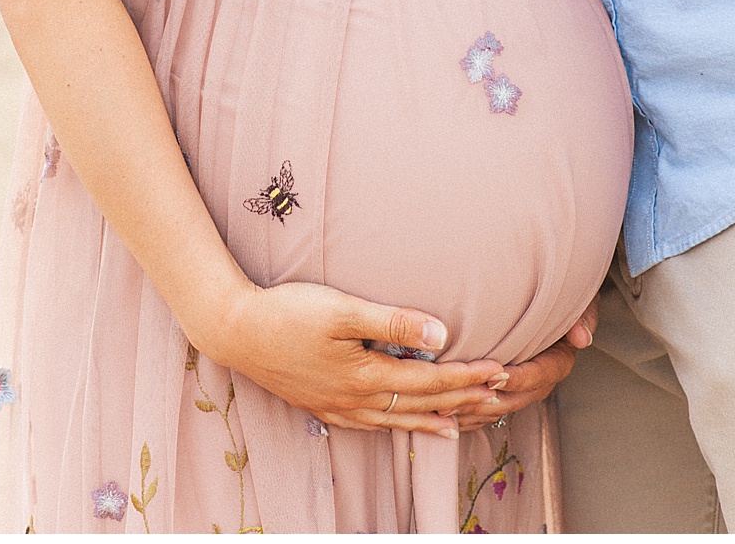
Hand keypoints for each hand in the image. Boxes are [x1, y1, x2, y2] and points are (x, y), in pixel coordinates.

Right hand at [204, 280, 506, 437]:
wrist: (234, 331)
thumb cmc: (288, 313)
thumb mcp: (344, 310)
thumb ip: (395, 323)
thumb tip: (443, 333)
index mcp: (365, 376)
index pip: (430, 381)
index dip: (468, 377)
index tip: (500, 370)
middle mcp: (353, 399)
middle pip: (419, 405)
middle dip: (461, 400)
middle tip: (497, 396)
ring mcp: (335, 406)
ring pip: (395, 420)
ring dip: (431, 419)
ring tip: (461, 423)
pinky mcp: (321, 404)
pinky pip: (369, 423)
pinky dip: (395, 425)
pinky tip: (400, 424)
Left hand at [452, 298, 599, 432]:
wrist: (550, 304)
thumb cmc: (564, 298)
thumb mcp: (580, 301)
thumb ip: (583, 316)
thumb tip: (582, 338)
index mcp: (558, 363)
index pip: (538, 376)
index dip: (517, 378)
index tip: (495, 375)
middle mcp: (539, 382)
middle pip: (513, 400)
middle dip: (484, 401)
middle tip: (457, 397)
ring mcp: (520, 392)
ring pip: (495, 410)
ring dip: (471, 411)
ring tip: (443, 406)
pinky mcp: (503, 394)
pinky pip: (483, 413)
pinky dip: (466, 415)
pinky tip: (444, 412)